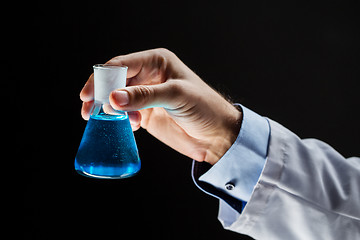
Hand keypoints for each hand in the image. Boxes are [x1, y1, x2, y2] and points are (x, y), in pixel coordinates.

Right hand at [80, 48, 241, 164]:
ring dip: (110, 108)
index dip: (103, 78)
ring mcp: (147, 96)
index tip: (89, 94)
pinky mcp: (147, 114)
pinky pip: (125, 114)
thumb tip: (114, 98)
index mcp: (157, 62)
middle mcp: (149, 76)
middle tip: (89, 109)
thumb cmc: (205, 108)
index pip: (122, 64)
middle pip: (115, 80)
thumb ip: (144, 96)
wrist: (217, 135)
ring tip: (110, 119)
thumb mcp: (176, 96)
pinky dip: (122, 120)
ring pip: (117, 98)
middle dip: (101, 94)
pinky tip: (132, 125)